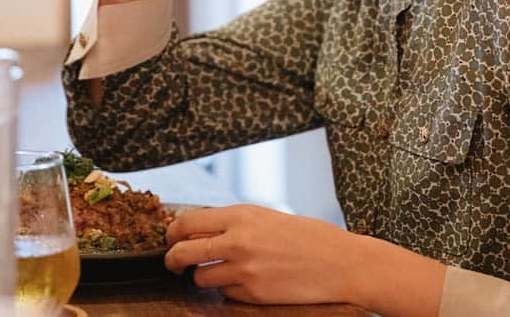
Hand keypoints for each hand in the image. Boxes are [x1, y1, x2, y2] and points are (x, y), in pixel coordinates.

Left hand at [164, 204, 361, 305]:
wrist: (339, 263)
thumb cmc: (307, 236)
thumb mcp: (266, 217)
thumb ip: (233, 222)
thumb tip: (199, 229)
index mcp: (241, 215)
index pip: (187, 222)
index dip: (172, 232)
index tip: (170, 238)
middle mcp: (237, 241)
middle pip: (182, 252)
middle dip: (172, 259)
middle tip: (173, 262)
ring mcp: (243, 271)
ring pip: (199, 278)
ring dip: (202, 277)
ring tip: (217, 272)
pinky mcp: (252, 295)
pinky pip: (224, 294)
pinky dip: (227, 290)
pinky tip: (245, 282)